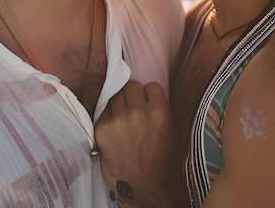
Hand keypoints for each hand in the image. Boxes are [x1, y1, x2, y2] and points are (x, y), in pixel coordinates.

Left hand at [95, 80, 178, 206]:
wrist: (145, 190)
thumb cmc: (162, 164)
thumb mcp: (172, 133)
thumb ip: (162, 111)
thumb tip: (151, 97)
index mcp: (159, 112)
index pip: (151, 86)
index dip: (149, 94)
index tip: (147, 102)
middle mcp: (138, 112)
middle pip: (131, 85)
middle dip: (133, 95)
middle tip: (133, 107)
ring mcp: (118, 119)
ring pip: (116, 95)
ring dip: (119, 103)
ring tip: (123, 118)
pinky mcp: (102, 128)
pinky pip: (104, 110)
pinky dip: (109, 116)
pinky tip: (114, 128)